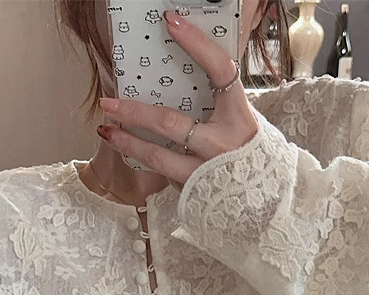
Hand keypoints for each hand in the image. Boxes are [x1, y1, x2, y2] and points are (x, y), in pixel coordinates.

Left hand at [96, 9, 258, 186]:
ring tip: (107, 130)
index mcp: (239, 117)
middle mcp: (222, 145)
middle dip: (134, 112)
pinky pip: (165, 174)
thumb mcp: (239, 120)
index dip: (197, 44)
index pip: (220, 70)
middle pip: (169, 123)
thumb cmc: (249, 153)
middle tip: (109, 102)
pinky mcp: (195, 191)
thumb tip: (185, 69)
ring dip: (128, 143)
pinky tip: (131, 152)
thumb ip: (218, 100)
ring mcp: (206, 171)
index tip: (171, 22)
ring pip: (158, 157)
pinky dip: (148, 162)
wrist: (262, 199)